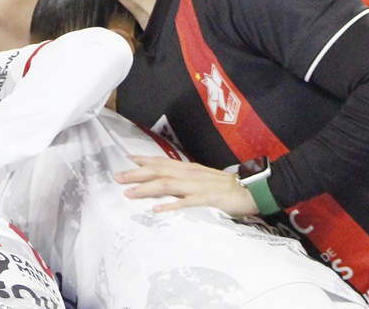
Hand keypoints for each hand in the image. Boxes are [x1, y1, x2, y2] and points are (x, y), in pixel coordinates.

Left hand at [114, 155, 256, 216]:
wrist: (251, 190)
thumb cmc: (226, 186)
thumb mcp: (203, 179)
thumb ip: (186, 179)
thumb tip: (169, 181)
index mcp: (189, 169)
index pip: (162, 162)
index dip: (144, 160)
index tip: (127, 159)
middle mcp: (190, 174)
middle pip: (159, 171)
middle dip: (136, 174)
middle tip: (117, 177)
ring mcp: (197, 186)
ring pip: (167, 184)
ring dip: (146, 188)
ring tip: (129, 192)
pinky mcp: (206, 199)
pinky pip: (185, 202)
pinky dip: (170, 204)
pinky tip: (157, 209)